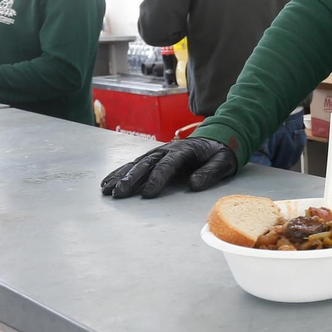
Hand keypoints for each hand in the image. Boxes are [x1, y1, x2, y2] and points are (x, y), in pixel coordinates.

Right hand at [101, 137, 236, 198]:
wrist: (216, 138)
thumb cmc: (219, 153)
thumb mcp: (223, 161)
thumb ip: (210, 172)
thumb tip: (194, 184)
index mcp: (184, 150)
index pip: (167, 165)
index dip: (157, 179)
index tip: (147, 193)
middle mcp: (167, 149)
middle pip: (146, 163)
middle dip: (131, 179)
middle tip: (120, 193)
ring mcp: (158, 152)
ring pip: (136, 163)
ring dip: (121, 176)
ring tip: (107, 190)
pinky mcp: (153, 157)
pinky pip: (134, 164)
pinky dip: (119, 173)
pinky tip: (107, 183)